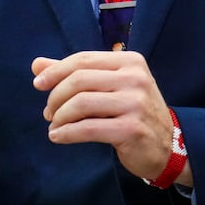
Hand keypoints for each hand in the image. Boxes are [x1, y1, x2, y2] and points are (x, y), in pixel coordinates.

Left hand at [31, 51, 191, 186]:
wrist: (168, 144)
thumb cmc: (133, 111)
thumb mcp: (109, 86)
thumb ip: (75, 73)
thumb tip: (36, 64)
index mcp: (130, 61)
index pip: (83, 59)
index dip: (56, 70)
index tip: (38, 83)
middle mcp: (135, 78)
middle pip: (80, 79)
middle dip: (56, 96)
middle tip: (48, 112)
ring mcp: (136, 103)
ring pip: (81, 103)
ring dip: (60, 116)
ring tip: (54, 125)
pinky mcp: (132, 129)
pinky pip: (88, 128)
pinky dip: (67, 133)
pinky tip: (58, 137)